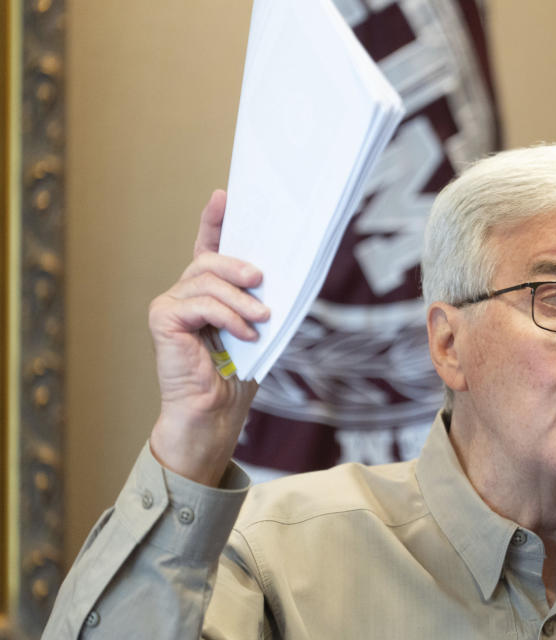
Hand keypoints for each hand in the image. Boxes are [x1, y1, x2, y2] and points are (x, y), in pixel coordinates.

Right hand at [148, 190, 269, 485]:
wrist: (215, 415)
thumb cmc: (237, 376)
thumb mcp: (258, 329)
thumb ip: (260, 300)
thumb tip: (280, 275)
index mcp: (206, 293)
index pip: (207, 247)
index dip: (214, 220)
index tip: (225, 195)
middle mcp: (184, 293)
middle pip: (210, 260)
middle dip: (240, 265)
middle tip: (265, 280)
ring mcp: (169, 304)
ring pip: (207, 281)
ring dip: (241, 300)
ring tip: (262, 320)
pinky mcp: (162, 318)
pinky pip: (200, 303)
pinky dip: (227, 316)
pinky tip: (245, 334)